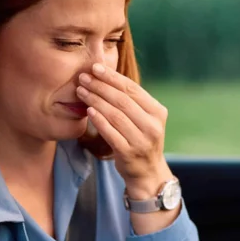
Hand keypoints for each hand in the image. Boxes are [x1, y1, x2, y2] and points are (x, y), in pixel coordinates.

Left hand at [77, 63, 171, 198]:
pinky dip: (99, 120)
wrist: (148, 173)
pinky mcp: (129, 153)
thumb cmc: (141, 140)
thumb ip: (132, 102)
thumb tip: (105, 76)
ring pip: (115, 115)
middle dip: (100, 86)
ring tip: (81, 91)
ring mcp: (142, 140)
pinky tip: (88, 111)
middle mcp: (152, 125)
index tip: (95, 68)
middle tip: (83, 78)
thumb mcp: (144, 119)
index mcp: (158, 112)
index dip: (112, 77)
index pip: (133, 89)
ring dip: (96, 101)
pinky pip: (111, 133)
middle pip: (123, 100)